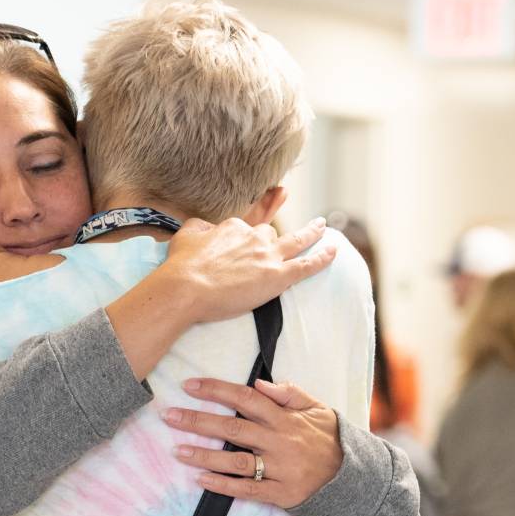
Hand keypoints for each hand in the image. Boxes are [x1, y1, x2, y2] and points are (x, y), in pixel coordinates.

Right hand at [159, 217, 333, 323]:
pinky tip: (334, 251)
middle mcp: (253, 237)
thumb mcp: (186, 235)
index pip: (246, 229)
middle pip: (270, 234)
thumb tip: (206, 227)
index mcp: (233, 227)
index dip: (246, 239)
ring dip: (312, 233)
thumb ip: (199, 227)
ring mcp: (268, 256)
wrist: (185, 288)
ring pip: (297, 240)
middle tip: (277, 244)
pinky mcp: (278, 277)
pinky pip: (307, 264)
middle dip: (273, 240)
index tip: (244, 246)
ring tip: (322, 228)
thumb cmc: (180, 266)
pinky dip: (323, 257)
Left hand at [164, 378, 342, 508]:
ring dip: (203, 456)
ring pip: (235, 461)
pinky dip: (222, 486)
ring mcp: (279, 469)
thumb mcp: (317, 409)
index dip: (216, 390)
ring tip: (177, 450)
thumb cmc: (329, 439)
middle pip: (232, 429)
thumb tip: (259, 382)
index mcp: (286, 419)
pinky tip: (200, 480)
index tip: (189, 386)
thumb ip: (289, 394)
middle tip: (169, 416)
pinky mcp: (280, 494)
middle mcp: (280, 442)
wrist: (352, 477)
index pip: (246, 398)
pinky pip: (247, 490)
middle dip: (197, 421)